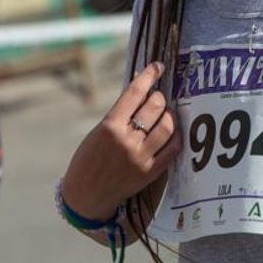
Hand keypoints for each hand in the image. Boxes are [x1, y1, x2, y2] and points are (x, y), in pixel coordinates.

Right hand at [61, 62, 180, 219]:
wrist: (86, 196)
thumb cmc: (89, 159)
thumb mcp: (98, 131)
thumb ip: (119, 112)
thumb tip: (141, 88)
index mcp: (109, 126)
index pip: (135, 92)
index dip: (148, 75)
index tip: (157, 66)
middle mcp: (126, 140)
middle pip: (155, 106)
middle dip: (159, 97)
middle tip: (157, 98)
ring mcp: (140, 157)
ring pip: (167, 125)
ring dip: (169, 114)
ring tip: (166, 113)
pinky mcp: (150, 172)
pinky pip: (173, 148)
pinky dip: (175, 136)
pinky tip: (171, 131)